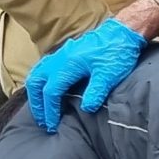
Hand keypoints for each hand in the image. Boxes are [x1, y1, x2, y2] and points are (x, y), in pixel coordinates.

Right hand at [26, 17, 147, 128]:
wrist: (123, 32)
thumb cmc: (117, 53)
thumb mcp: (109, 75)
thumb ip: (96, 92)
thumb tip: (86, 109)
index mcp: (68, 65)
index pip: (51, 92)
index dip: (50, 111)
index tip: (52, 126)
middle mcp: (60, 58)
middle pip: (36, 82)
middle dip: (37, 103)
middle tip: (42, 120)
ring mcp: (61, 54)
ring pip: (37, 73)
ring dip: (35, 92)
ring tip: (41, 109)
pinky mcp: (65, 53)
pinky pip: (43, 67)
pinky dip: (40, 81)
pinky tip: (46, 89)